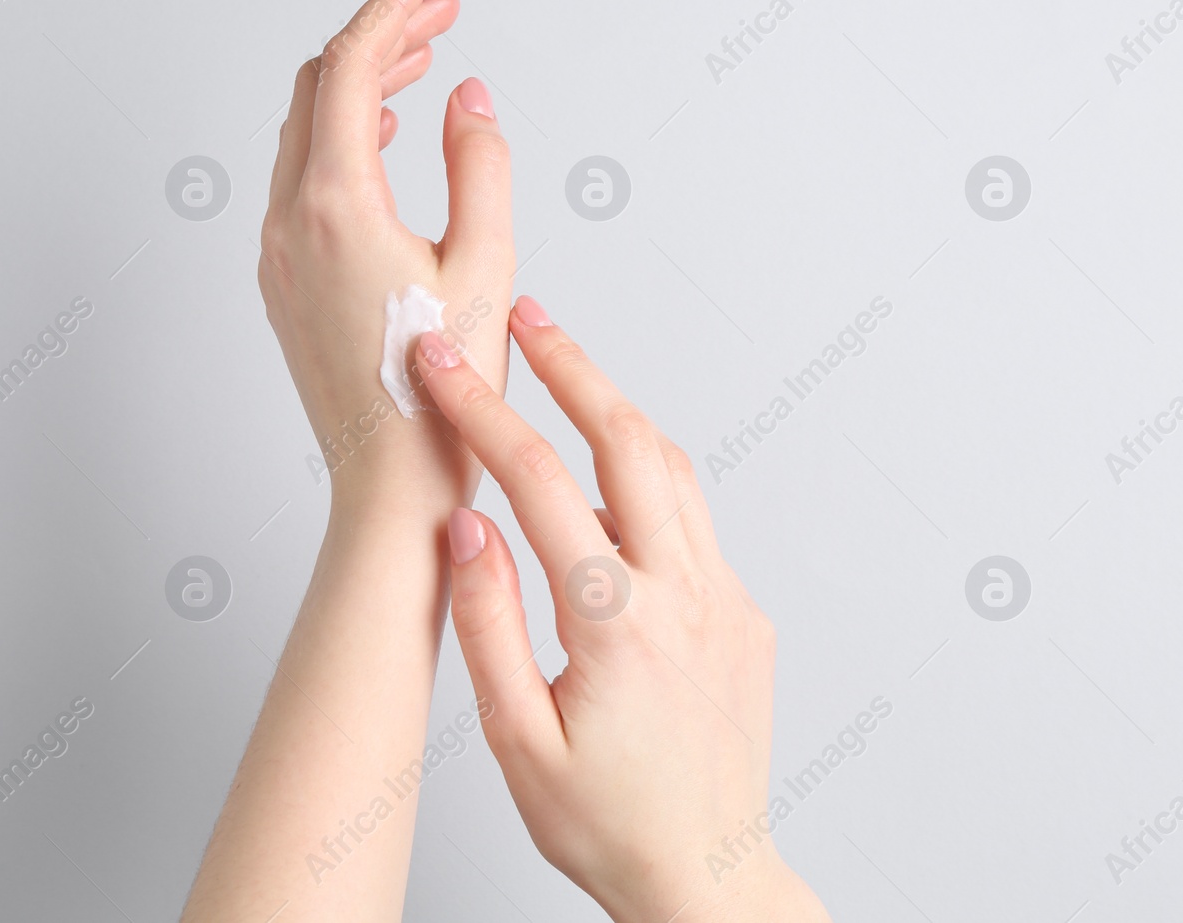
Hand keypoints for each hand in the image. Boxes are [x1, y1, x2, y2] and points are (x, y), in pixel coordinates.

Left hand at [259, 0, 514, 513]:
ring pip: (306, 131)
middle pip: (322, 87)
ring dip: (360, 86)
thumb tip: (468, 96)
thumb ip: (480, 166)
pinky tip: (385, 139)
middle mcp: (290, 220)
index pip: (355, 66)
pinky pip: (301, 179)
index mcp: (337, 205)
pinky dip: (342, 138)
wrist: (388, 484)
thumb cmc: (441, 395)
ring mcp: (278, 252)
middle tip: (440, 10)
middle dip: (380, 35)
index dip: (394, 2)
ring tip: (422, 61)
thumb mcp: (487, 267)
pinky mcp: (282, 280)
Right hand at [414, 300, 829, 922]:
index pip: (538, 484)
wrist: (708, 878)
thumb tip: (466, 529)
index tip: (439, 365)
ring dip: (615, 410)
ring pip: (673, 469)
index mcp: (615, 624)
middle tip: (525, 316)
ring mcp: (725, 598)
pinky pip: (693, 521)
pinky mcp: (743, 613)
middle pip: (628, 440)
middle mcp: (684, 594)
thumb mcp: (517, 740)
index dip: (481, 412)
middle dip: (571, 365)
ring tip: (562, 371)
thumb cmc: (606, 825)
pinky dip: (645, 479)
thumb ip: (489, 625)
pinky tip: (605, 489)